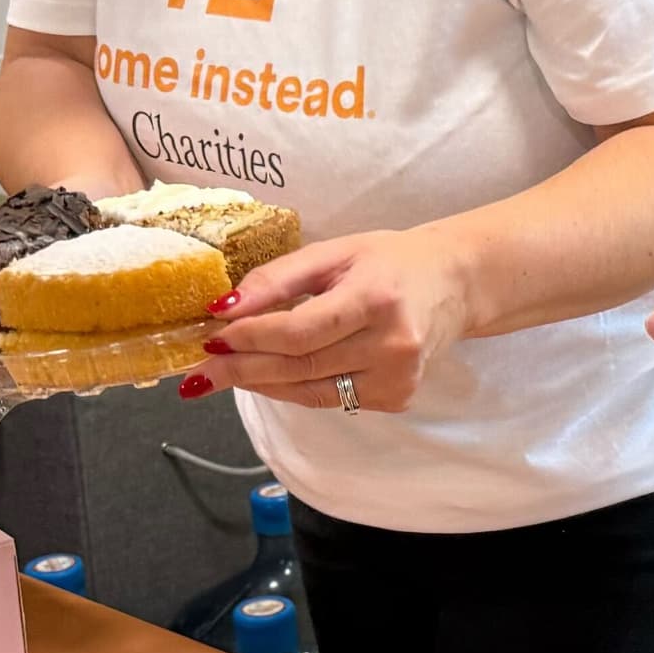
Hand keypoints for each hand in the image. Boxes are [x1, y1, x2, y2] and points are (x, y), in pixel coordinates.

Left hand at [205, 230, 475, 412]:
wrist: (455, 284)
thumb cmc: (390, 262)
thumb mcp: (334, 253)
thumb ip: (278, 278)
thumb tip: (223, 307)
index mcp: (377, 298)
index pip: (300, 331)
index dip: (251, 338)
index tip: (211, 335)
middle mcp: (392, 344)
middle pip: (300, 367)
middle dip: (242, 369)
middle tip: (198, 371)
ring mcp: (398, 379)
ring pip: (309, 391)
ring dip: (260, 384)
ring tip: (221, 374)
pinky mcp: (397, 398)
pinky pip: (329, 399)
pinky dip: (293, 388)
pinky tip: (269, 375)